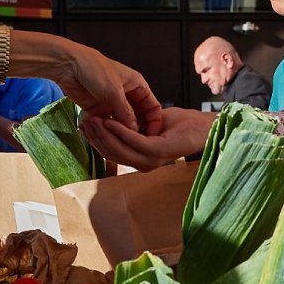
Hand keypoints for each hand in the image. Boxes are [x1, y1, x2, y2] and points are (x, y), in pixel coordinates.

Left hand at [12, 31, 160, 133]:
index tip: (153, 137)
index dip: (154, 122)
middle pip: (139, 118)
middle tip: (135, 144)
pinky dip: (107, 131)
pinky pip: (107, 124)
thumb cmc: (94, 69)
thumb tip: (134, 131)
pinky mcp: (98, 110)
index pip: (152, 107)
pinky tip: (106, 138)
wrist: (67, 66)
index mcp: (137, 86)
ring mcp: (112, 104)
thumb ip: (125, 113)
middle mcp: (127, 96)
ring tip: (120, 143)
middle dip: (137, 130)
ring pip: (122, 123)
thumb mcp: (114, 92)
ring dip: (120, 132)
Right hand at [82, 108, 216, 170]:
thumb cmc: (177, 124)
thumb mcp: (146, 124)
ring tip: (93, 119)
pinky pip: (135, 141)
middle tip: (83, 122)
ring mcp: (153, 160)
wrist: (201, 124)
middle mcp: (145, 163)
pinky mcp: (161, 151)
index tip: (82, 127)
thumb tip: (106, 124)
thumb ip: (129, 128)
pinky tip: (111, 120)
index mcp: (140, 159)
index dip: (95, 140)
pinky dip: (121, 131)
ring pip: (121, 149)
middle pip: (113, 153)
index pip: (112, 153)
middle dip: (96, 137)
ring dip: (105, 134)